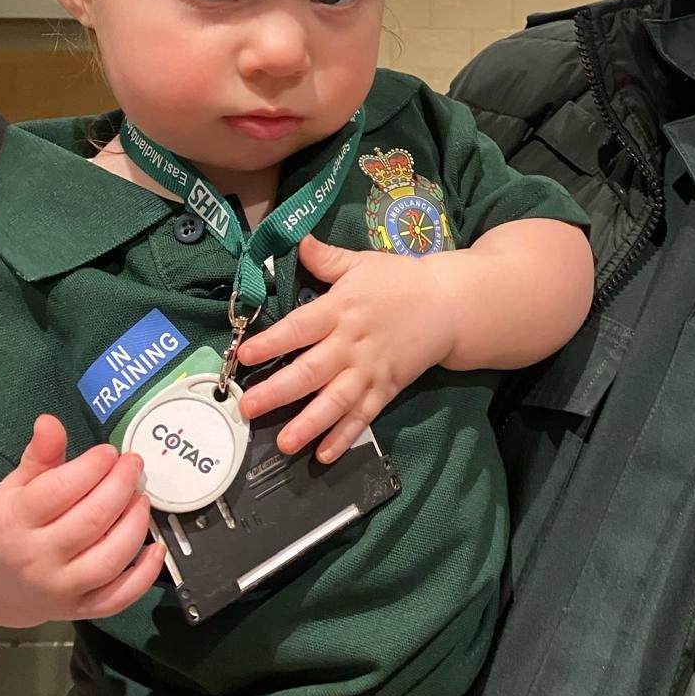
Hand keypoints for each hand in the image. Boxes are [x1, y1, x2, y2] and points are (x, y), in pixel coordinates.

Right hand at [0, 415, 162, 625]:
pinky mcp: (81, 610)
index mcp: (14, 522)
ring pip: (109, 559)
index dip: (92, 467)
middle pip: (90, 521)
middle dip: (120, 486)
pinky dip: (143, 576)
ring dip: (135, 525)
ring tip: (142, 498)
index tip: (110, 452)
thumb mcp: (17, 485)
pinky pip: (119, 598)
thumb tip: (49, 421)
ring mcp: (60, 589)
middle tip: (134, 464)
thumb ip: (39, 455)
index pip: (59, 491)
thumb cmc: (13, 524)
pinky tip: (157, 548)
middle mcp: (36, 559)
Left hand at [236, 235, 457, 460]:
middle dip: (279, 391)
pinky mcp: (386, 389)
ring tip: (283, 442)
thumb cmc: (399, 281)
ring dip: (309, 423)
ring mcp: (370, 370)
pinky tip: (324, 455)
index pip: (301, 327)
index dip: (273, 341)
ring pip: (336, 401)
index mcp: (341, 309)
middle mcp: (351, 344)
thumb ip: (326, 258)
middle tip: (249, 408)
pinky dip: (345, 436)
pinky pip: (364, 416)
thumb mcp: (362, 263)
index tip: (246, 355)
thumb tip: (297, 240)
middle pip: (312, 370)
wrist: (448, 305)